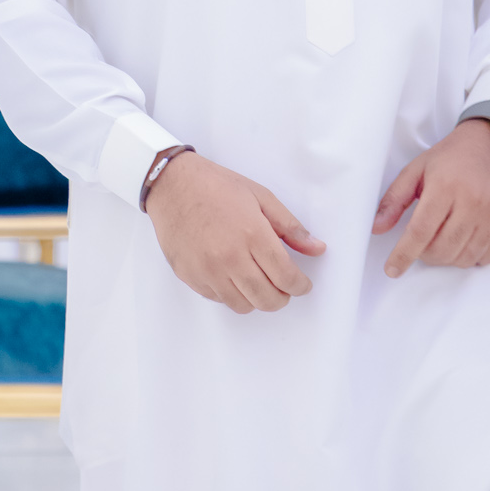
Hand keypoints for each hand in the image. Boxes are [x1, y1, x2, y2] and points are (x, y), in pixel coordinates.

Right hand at [144, 151, 324, 312]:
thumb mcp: (261, 197)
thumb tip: (317, 248)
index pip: (286, 278)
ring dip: (257, 298)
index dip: (300, 286)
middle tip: (283, 285)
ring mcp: (208, 270)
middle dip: (282, 297)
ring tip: (258, 280)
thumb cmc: (217, 186)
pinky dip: (232, 293)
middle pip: (267, 299)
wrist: (172, 185)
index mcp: (253, 235)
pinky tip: (233, 275)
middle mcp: (230, 257)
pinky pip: (220, 299)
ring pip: (244, 305)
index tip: (302, 284)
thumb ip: (290, 227)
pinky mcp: (191, 276)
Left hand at [373, 121, 489, 276]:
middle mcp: (474, 203)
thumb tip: (376, 228)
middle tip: (421, 243)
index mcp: (446, 186)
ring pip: (464, 258)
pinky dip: (470, 256)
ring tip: (442, 238)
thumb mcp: (417, 169)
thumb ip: (394, 199)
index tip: (392, 269)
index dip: (403, 255)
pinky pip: (486, 257)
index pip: (420, 231)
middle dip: (425, 255)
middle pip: (442, 249)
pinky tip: (464, 240)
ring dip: (447, 257)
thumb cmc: (452, 156)